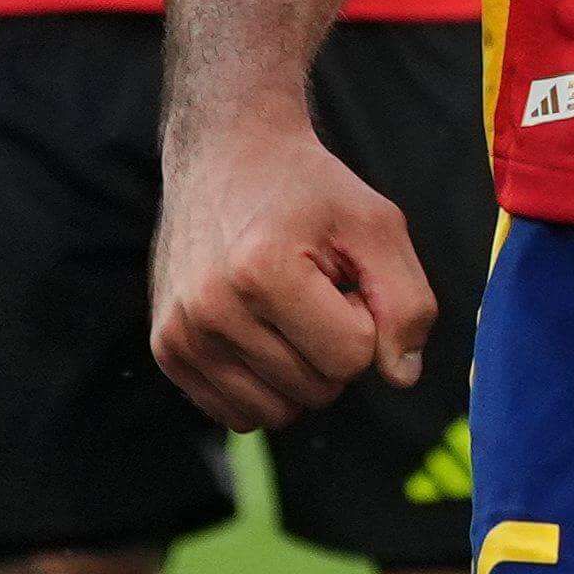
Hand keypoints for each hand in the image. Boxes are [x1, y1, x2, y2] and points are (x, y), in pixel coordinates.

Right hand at [153, 123, 433, 426]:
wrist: (226, 157)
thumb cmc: (310, 192)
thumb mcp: (377, 225)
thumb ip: (406, 302)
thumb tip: (401, 376)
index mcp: (263, 269)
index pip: (352, 357)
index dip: (366, 318)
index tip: (345, 275)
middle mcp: (210, 309)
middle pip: (318, 390)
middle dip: (334, 345)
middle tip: (315, 287)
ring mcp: (181, 335)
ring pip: (278, 413)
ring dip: (300, 370)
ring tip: (287, 308)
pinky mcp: (166, 352)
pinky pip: (238, 415)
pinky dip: (264, 386)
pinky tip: (261, 331)